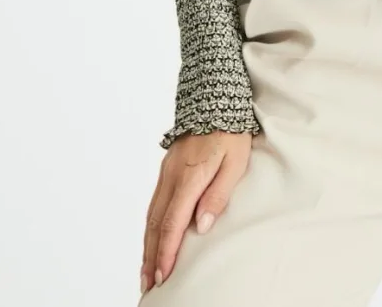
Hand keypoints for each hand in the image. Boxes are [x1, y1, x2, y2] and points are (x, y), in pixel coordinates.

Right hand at [141, 130, 252, 293]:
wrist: (215, 98)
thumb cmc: (230, 131)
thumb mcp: (235, 162)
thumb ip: (218, 194)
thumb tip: (202, 226)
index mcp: (189, 177)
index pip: (172, 223)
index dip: (166, 252)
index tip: (163, 275)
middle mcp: (172, 177)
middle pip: (155, 224)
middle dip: (151, 256)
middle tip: (148, 284)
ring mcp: (167, 173)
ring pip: (151, 215)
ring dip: (147, 244)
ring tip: (146, 270)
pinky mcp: (167, 169)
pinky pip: (154, 203)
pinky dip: (149, 226)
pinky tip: (151, 237)